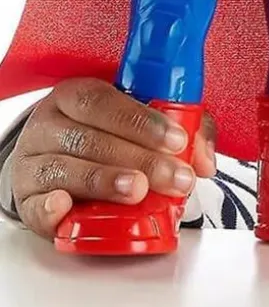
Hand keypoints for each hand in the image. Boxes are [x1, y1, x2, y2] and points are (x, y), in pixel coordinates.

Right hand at [9, 78, 216, 239]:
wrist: (48, 161)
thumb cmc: (100, 136)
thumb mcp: (136, 122)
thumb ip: (179, 130)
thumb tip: (205, 161)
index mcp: (75, 96)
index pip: (104, 102)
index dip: (142, 121)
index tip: (176, 140)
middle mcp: (48, 126)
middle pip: (91, 139)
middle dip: (139, 159)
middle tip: (172, 177)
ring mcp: (32, 164)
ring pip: (66, 170)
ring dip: (105, 181)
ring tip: (137, 191)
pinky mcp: (26, 202)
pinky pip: (34, 207)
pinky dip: (52, 210)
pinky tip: (70, 208)